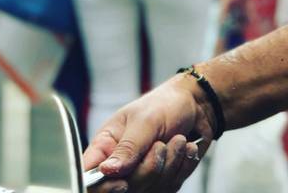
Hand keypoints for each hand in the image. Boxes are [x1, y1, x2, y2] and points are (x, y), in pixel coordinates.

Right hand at [84, 75, 214, 191]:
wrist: (197, 105)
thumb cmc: (165, 104)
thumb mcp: (145, 120)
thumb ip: (127, 147)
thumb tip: (106, 170)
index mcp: (106, 145)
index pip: (90, 174)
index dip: (102, 186)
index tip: (122, 183)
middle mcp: (121, 163)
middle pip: (124, 188)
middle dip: (149, 169)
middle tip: (161, 145)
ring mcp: (142, 174)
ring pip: (151, 189)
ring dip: (170, 164)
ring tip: (178, 140)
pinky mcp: (163, 180)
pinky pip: (170, 188)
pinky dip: (182, 167)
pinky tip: (186, 148)